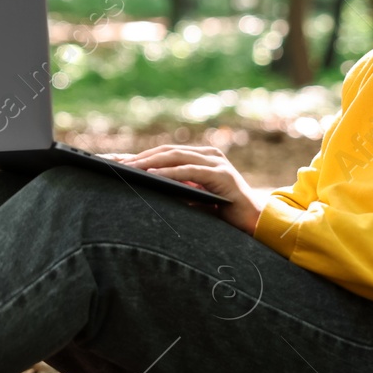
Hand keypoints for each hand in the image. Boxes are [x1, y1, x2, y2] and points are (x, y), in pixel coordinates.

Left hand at [102, 143, 269, 234]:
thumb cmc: (224, 213)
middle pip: (167, 151)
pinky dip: (169, 173)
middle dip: (140, 156)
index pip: (166, 153)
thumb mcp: (194, 199)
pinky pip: (190, 171)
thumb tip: (146, 187)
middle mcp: (209, 155)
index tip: (116, 160)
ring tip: (129, 168)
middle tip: (116, 163)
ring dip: (150, 162)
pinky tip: (152, 175)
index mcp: (202, 157)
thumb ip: (177, 190)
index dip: (141, 155)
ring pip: (176, 157)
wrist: (255, 222)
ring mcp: (216, 162)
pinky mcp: (221, 175)